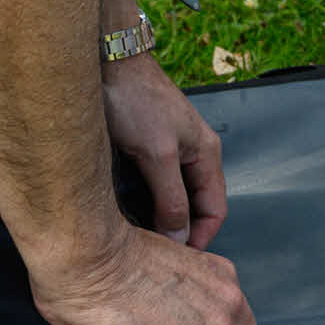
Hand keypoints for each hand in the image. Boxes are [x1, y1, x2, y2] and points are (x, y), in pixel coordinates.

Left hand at [102, 53, 227, 249]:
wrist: (109, 63)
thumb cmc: (136, 101)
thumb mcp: (157, 154)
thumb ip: (170, 197)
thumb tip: (179, 237)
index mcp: (207, 155)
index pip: (215, 210)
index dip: (200, 238)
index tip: (176, 262)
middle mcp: (193, 155)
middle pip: (195, 206)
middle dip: (179, 233)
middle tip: (154, 258)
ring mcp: (169, 151)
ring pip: (171, 197)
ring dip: (159, 219)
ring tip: (139, 242)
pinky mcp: (145, 148)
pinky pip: (153, 185)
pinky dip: (143, 204)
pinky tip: (125, 214)